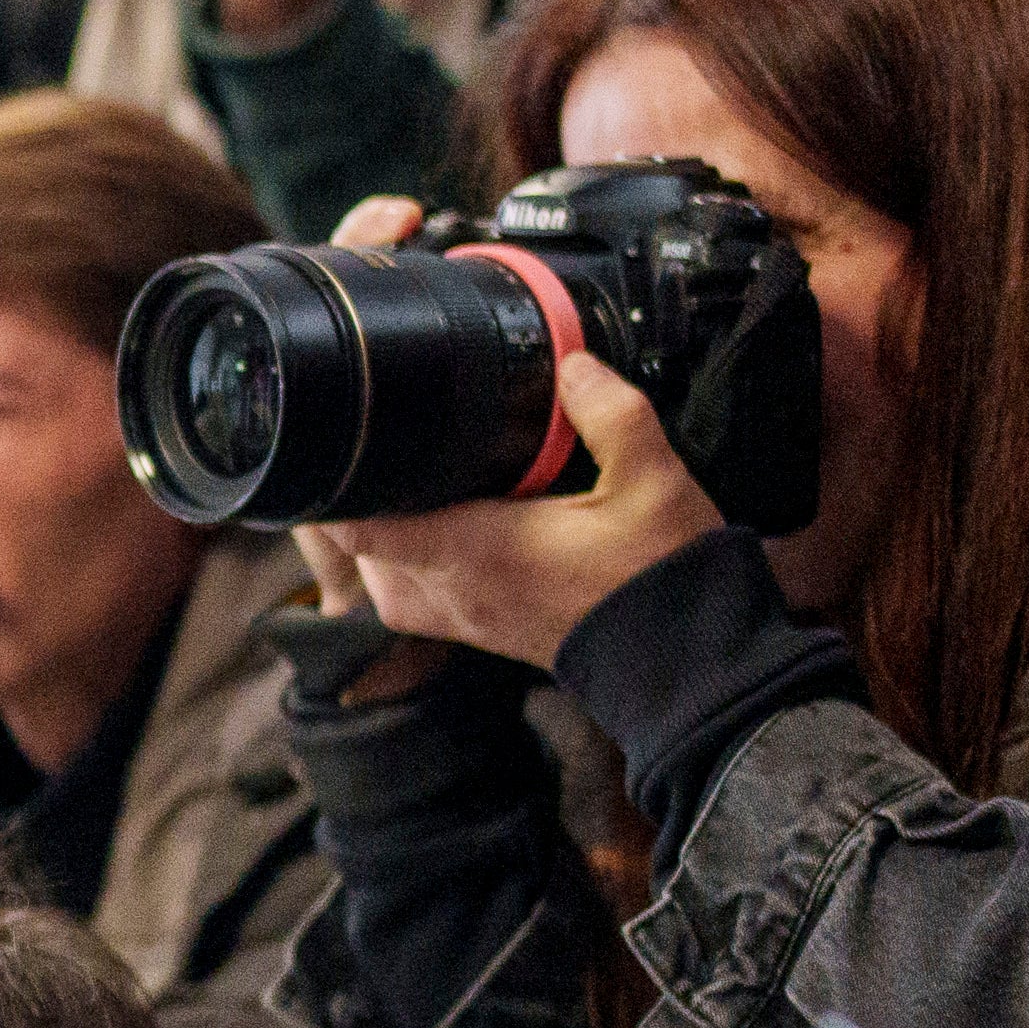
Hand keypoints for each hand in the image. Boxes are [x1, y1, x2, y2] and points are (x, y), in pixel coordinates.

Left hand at [302, 352, 725, 668]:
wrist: (691, 662)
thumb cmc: (663, 575)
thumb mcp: (651, 480)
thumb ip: (610, 412)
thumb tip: (572, 364)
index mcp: (476, 551)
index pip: (364, 530)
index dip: (337, 493)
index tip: (338, 445)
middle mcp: (457, 592)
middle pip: (362, 552)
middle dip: (359, 506)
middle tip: (372, 452)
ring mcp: (467, 620)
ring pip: (383, 582)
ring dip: (381, 541)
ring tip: (402, 489)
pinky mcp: (485, 633)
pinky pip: (417, 602)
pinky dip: (409, 568)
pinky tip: (439, 532)